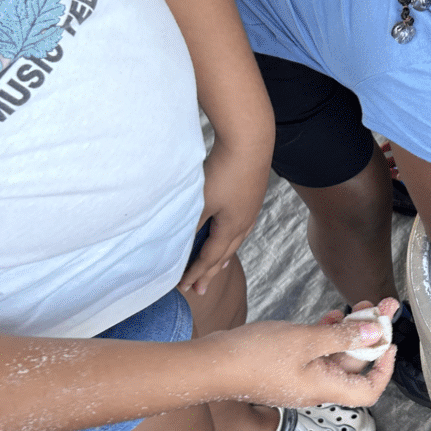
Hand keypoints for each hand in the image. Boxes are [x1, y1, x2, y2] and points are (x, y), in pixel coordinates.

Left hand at [181, 133, 271, 296]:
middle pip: (224, 254)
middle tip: (200, 289)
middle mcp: (244, 222)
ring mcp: (251, 209)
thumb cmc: (224, 170)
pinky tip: (232, 230)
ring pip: (235, 240)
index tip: (183, 288)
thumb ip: (191, 224)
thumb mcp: (201, 200)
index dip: (195, 273)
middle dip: (210, 272)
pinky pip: (242, 226)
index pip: (210, 258)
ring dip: (224, 256)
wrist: (251, 141)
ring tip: (219, 266)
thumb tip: (178, 244)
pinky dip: (233, 237)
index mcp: (231, 227)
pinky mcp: (253, 196)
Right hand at [215, 311, 396, 406]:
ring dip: (349, 331)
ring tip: (358, 305)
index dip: (385, 368)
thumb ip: (341, 337)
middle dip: (370, 336)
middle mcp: (315, 386)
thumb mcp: (304, 340)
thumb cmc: (254, 356)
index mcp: (324, 387)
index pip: (369, 390)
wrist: (210, 365)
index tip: (390, 342)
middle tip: (382, 306)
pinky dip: (326, 335)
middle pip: (354, 365)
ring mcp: (300, 376)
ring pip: (335, 355)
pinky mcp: (286, 366)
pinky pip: (315, 352)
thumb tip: (375, 334)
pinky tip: (328, 316)